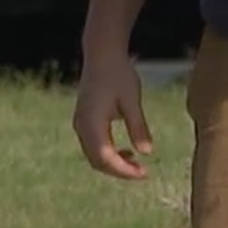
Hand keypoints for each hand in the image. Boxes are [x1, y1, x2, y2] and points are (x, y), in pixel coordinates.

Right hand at [72, 49, 152, 179]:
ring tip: (137, 163)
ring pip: (94, 155)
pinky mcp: (84, 119)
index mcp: (92, 122)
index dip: (124, 171)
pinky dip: (108, 153)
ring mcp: (80, 122)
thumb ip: (138, 127)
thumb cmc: (118, 74)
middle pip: (97, 161)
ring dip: (114, 163)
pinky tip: (127, 151)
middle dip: (119, 171)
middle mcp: (81, 126)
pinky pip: (93, 146)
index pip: (105, 158)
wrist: (102, 53)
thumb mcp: (132, 100)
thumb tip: (147, 153)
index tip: (145, 174)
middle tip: (143, 172)